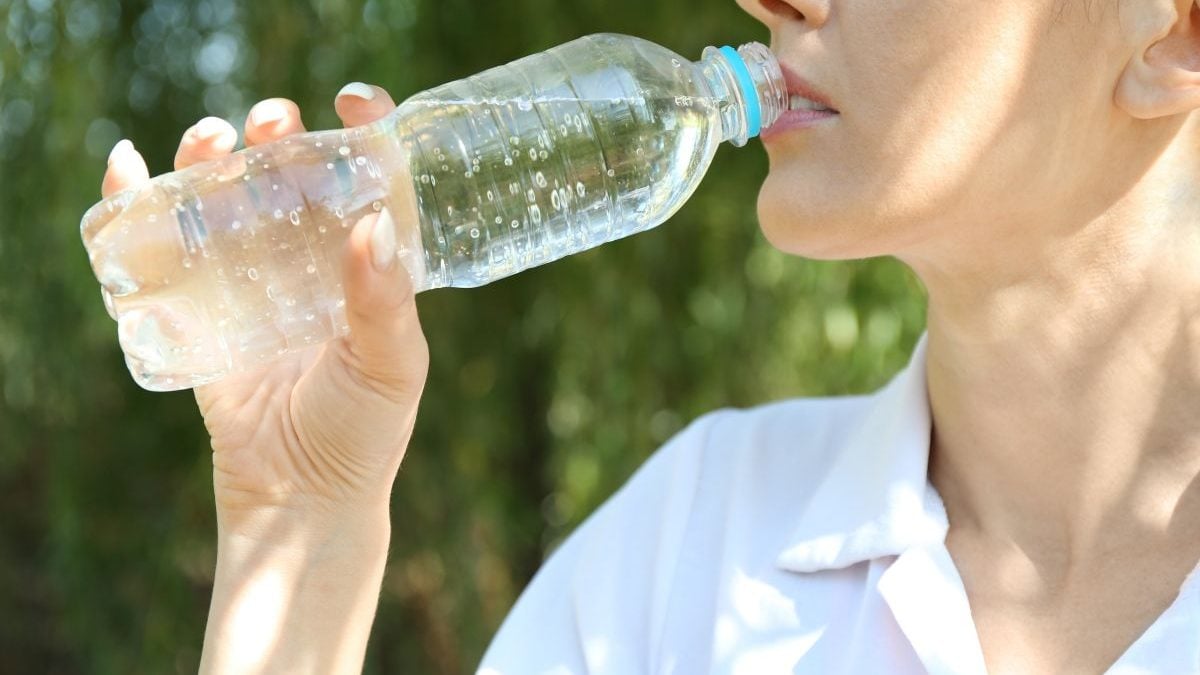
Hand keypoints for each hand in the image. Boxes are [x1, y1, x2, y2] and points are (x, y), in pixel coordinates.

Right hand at [101, 83, 426, 672]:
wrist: (298, 499)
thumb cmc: (362, 434)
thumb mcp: (392, 368)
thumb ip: (386, 303)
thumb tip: (375, 226)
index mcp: (369, 265)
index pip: (371, 180)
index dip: (365, 131)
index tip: (354, 100)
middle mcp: (312, 261)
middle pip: (291, 174)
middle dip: (279, 134)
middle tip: (271, 123)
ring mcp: (252, 280)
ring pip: (226, 196)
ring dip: (210, 155)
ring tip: (208, 141)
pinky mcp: (199, 307)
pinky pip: (166, 246)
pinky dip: (138, 202)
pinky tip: (129, 169)